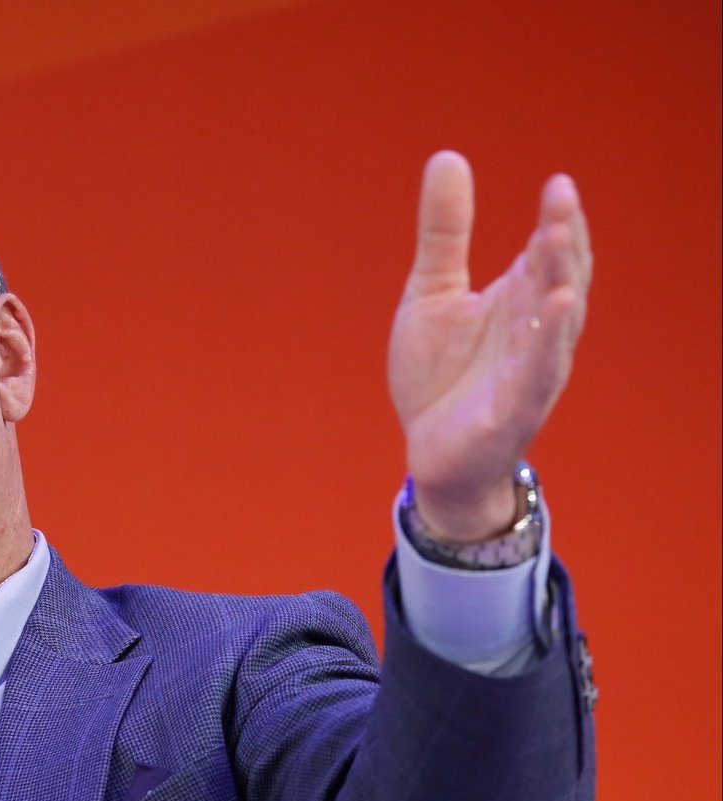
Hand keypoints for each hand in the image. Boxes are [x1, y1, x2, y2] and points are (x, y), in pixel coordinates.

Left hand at [389, 150, 591, 540]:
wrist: (429, 454)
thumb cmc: (441, 375)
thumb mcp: (432, 292)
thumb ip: (444, 233)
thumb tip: (448, 157)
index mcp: (521, 301)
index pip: (550, 255)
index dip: (557, 221)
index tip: (558, 183)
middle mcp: (535, 334)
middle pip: (558, 281)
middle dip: (561, 243)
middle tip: (560, 200)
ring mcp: (528, 374)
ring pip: (554, 326)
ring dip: (558, 286)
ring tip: (558, 245)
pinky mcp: (510, 413)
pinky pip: (533, 377)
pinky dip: (544, 347)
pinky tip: (554, 312)